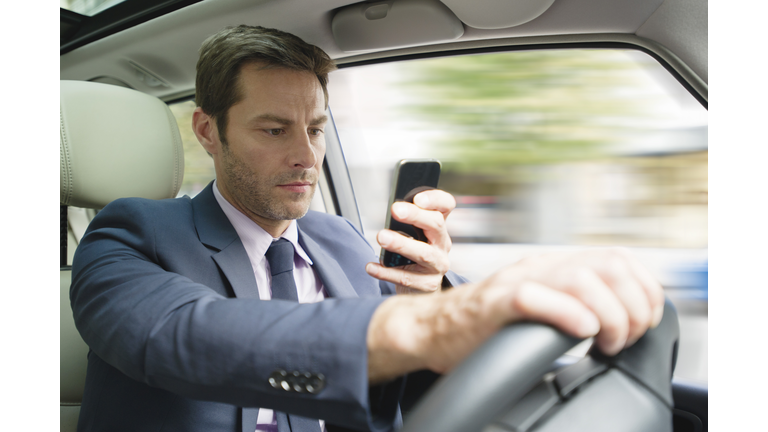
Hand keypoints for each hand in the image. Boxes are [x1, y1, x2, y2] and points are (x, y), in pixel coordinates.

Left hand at [365, 190, 454, 293]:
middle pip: (436, 224)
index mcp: (439, 227)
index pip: (446, 206)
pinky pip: (406, 278)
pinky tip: (371, 267)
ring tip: (382, 237)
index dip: (435, 199)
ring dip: (401, 244)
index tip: (417, 198)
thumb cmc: (413, 257)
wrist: (421, 288)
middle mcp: (442, 244)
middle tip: (395, 210)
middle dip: (415, 215)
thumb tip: (390, 212)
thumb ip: (405, 223)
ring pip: (423, 253)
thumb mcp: (414, 236)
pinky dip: (386, 272)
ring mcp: (438, 265)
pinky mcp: (428, 284)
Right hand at [366, 248, 664, 382]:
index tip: (643, 324)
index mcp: (554, 266)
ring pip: (582, 277)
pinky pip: (534, 296)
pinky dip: (568, 313)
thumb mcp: (540, 309)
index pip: (620, 259)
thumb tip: (622, 325)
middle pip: (611, 264)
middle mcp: (539, 266)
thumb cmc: (485, 328)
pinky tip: (579, 331)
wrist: (430, 330)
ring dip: (609, 315)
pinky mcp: (494, 303)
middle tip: (622, 340)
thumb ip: (574, 305)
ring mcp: (516, 281)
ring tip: (603, 342)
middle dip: (632, 307)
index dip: (645, 291)